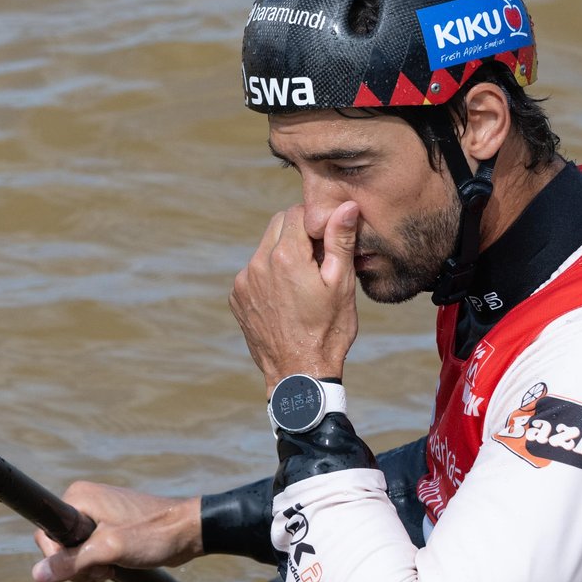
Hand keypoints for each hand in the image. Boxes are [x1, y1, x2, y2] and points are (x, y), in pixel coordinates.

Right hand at [30, 482, 201, 581]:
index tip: (85, 564)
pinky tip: (114, 568)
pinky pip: (89, 551)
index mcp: (78, 497)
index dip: (59, 557)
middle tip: (103, 569)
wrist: (189, 532)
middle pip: (59, 545)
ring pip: (74, 552)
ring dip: (89, 569)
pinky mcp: (108, 527)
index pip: (46, 533)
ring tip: (111, 569)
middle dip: (77, 566)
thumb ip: (72, 561)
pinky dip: (98, 565)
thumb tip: (38, 575)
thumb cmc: (153, 534)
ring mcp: (96, 514)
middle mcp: (84, 501)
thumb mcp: (109, 550)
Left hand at [229, 201, 360, 393]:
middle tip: (319, 261)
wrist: (299, 375)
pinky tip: (287, 299)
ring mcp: (243, 282)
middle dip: (298, 234)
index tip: (329, 244)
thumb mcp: (342, 284)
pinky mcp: (237, 298)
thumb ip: (340, 240)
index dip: (317, 223)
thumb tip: (345, 205)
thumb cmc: (328, 332)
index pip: (297, 212)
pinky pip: (254, 271)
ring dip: (283, 254)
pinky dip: (269, 275)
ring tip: (303, 285)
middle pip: (277, 224)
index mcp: (285, 256)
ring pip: (265, 248)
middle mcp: (257, 264)